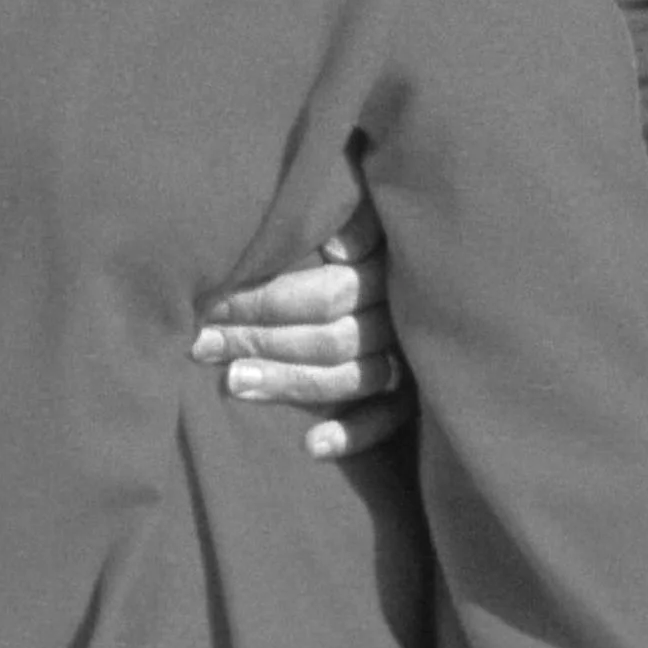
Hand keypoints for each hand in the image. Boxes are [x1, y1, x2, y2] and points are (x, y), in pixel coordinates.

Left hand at [191, 200, 415, 460]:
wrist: (445, 248)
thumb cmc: (353, 222)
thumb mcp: (358, 201)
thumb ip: (348, 217)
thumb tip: (334, 244)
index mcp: (384, 258)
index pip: (322, 289)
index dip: (264, 298)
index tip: (212, 300)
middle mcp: (398, 308)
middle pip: (326, 332)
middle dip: (259, 337)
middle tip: (202, 343)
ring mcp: (411, 354)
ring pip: (348, 376)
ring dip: (290, 383)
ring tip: (232, 383)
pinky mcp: (419, 392)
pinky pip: (389, 420)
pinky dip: (353, 434)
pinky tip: (311, 446)